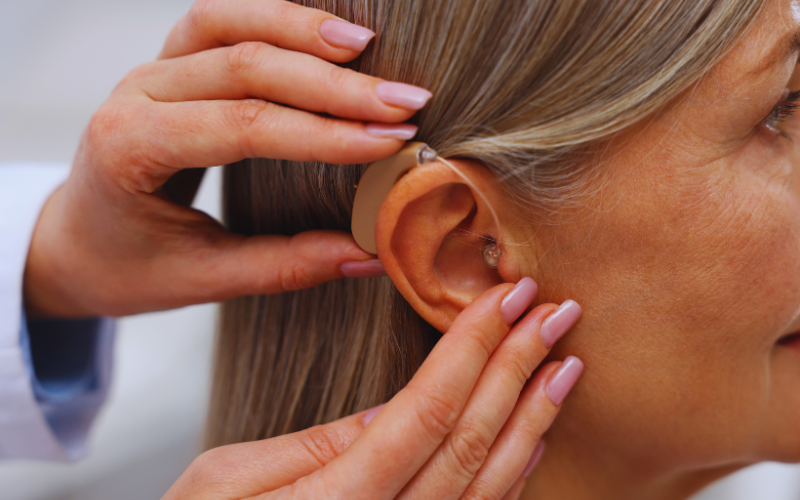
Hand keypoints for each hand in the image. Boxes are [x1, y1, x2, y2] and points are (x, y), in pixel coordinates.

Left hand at [24, 0, 431, 316]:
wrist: (74, 242)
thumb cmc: (127, 266)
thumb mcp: (201, 279)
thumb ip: (285, 266)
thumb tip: (368, 255)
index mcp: (131, 148)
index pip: (243, 126)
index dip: (323, 133)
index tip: (389, 142)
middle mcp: (135, 95)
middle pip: (245, 65)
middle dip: (334, 84)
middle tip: (404, 102)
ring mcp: (150, 70)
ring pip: (230, 23)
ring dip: (303, 30)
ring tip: (369, 50)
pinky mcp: (169, 63)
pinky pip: (221, 20)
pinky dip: (274, 18)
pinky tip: (325, 34)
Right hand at [162, 280, 583, 499]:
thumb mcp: (226, 482)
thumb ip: (315, 447)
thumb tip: (393, 410)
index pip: (424, 411)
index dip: (472, 347)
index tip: (504, 296)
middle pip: (469, 440)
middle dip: (517, 366)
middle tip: (553, 309)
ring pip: (490, 484)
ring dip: (533, 416)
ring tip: (564, 361)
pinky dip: (516, 472)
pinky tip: (535, 431)